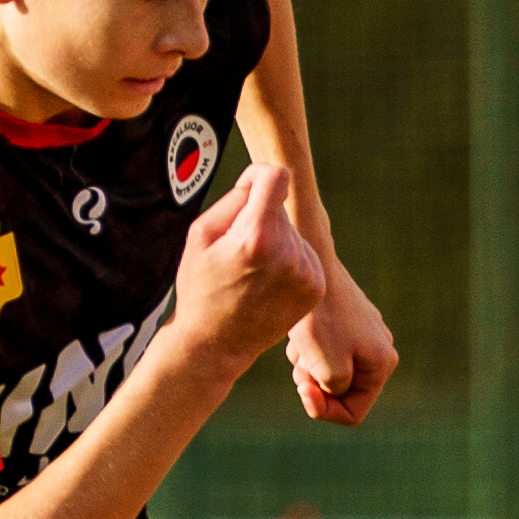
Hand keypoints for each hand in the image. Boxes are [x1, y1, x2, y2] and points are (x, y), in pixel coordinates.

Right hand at [171, 163, 326, 374]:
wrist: (216, 342)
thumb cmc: (201, 286)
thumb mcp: (200, 235)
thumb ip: (234, 199)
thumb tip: (261, 180)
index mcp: (257, 237)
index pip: (277, 178)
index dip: (259, 175)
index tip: (249, 188)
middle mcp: (289, 253)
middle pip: (281, 208)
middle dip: (260, 217)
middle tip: (237, 249)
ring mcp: (308, 272)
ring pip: (294, 231)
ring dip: (276, 240)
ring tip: (252, 270)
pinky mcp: (317, 287)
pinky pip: (305, 253)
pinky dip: (288, 259)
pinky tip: (268, 282)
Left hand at [288, 273, 399, 426]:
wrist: (312, 264)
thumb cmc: (319, 317)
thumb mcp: (327, 367)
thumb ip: (335, 392)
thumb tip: (334, 389)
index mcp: (382, 365)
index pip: (353, 413)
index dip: (324, 410)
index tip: (301, 388)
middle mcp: (381, 350)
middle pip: (343, 392)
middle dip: (316, 384)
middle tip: (299, 364)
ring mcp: (366, 334)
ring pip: (332, 370)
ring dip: (310, 365)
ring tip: (300, 343)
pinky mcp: (349, 321)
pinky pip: (328, 350)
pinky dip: (311, 348)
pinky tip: (302, 330)